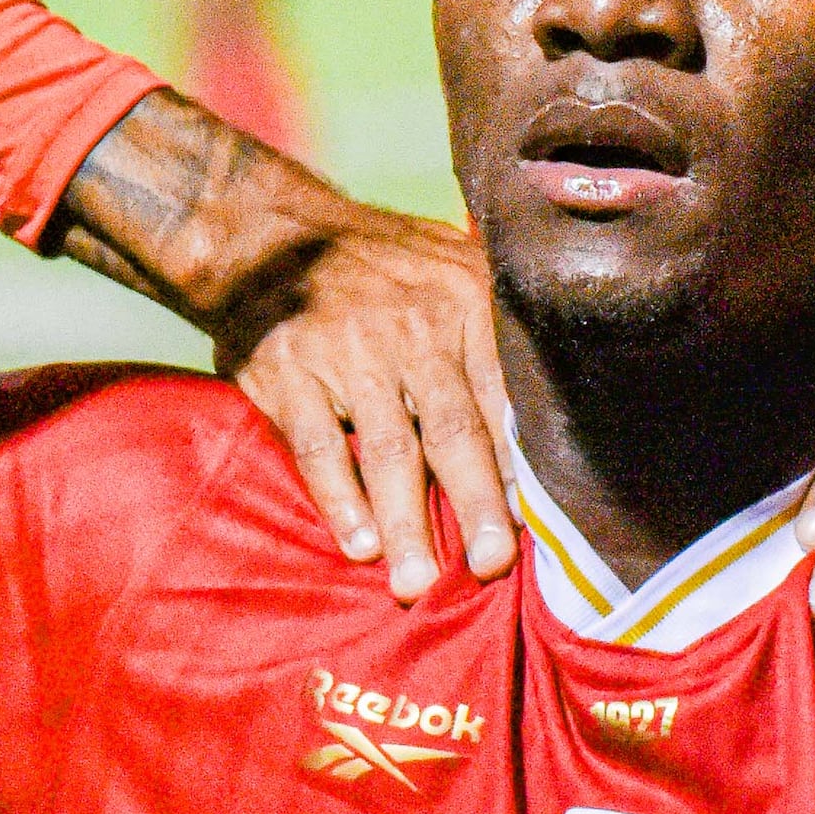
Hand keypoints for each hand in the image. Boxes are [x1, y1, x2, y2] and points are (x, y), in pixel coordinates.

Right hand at [225, 202, 513, 601]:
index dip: (518, 464)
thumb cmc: (375, 262)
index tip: (536, 524)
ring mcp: (348, 354)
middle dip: (476, 505)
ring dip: (406, 523)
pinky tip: (359, 543)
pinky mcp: (290, 374)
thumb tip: (547, 405)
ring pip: (388, 451)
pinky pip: (319, 446)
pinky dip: (340, 499)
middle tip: (492, 565)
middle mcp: (412, 330)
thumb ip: (494, 326)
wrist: (267, 231)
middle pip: (454, 430)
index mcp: (463, 303)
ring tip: (418, 581)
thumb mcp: (448, 265)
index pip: (501, 396)